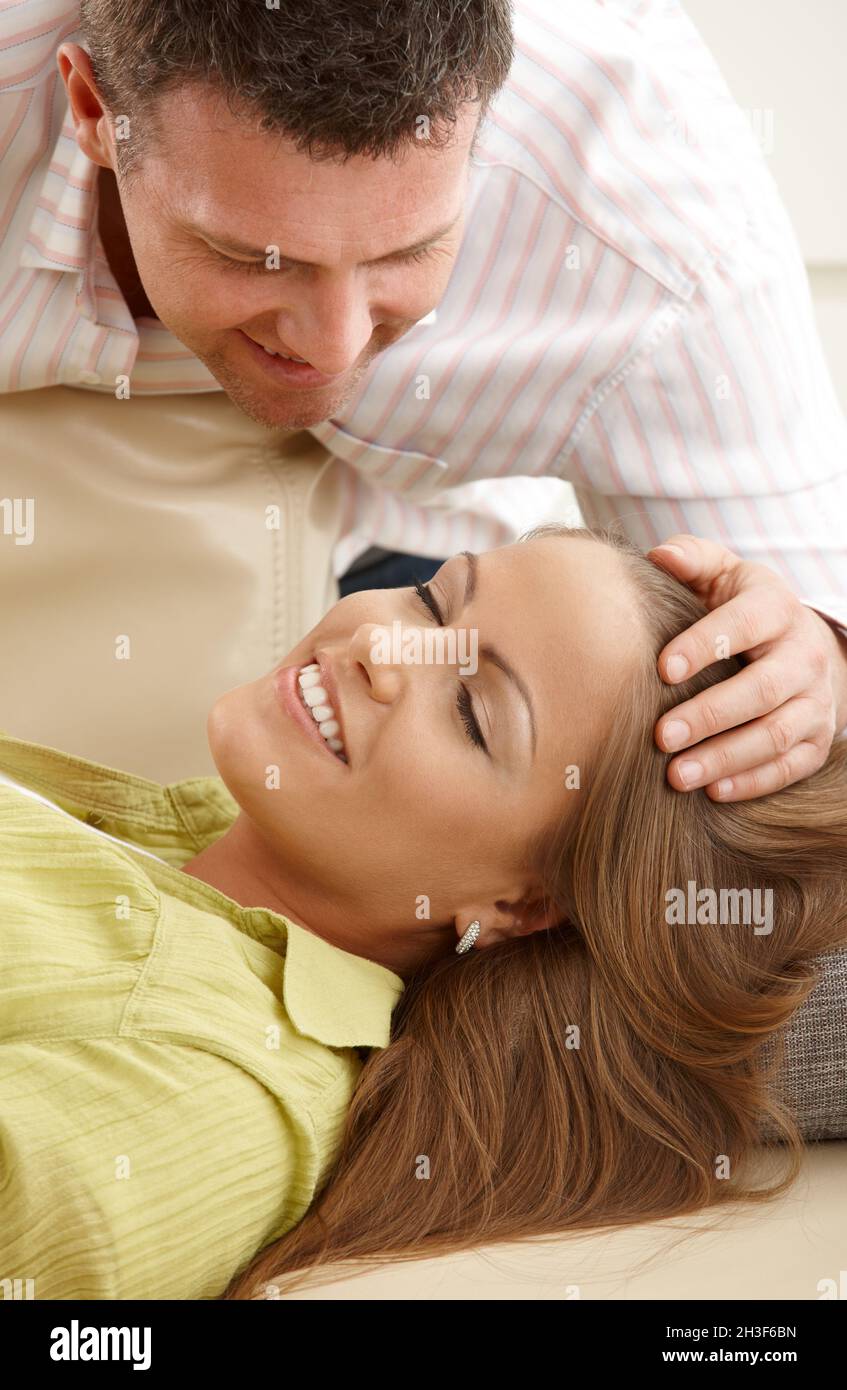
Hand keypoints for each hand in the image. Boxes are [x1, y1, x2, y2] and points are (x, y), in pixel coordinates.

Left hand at [646, 534, 846, 801]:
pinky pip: (789, 768)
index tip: (661, 669)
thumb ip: (692, 560)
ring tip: (676, 776)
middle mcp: (803, 655)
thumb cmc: (739, 608)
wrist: (799, 645)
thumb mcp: (723, 575)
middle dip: (709, 715)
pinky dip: (752, 782)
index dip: (705, 646)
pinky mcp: (815, 741)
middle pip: (761, 689)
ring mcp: (814, 701)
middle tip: (660, 736)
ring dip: (725, 758)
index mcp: (775, 608)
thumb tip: (661, 556)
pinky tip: (712, 792)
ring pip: (775, 735)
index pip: (744, 624)